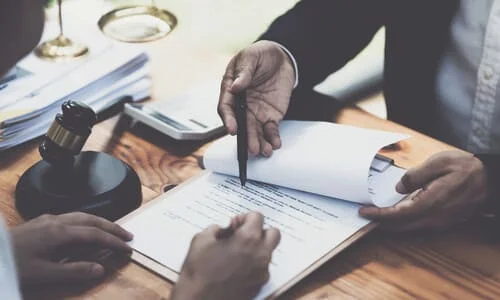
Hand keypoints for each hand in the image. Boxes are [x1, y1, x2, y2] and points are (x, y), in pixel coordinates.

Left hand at [11, 213, 132, 284]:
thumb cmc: (14, 264)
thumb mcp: (43, 274)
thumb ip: (73, 271)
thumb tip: (100, 268)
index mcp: (60, 233)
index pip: (94, 234)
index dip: (113, 241)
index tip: (127, 247)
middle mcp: (57, 221)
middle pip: (91, 219)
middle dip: (111, 226)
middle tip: (127, 234)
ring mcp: (48, 219)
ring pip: (82, 215)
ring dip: (100, 222)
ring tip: (111, 230)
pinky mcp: (40, 221)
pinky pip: (72, 216)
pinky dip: (87, 221)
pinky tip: (84, 228)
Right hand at [171, 212, 280, 299]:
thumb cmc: (198, 270)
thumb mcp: (202, 239)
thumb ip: (219, 228)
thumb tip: (227, 229)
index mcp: (248, 239)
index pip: (258, 217)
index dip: (245, 217)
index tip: (234, 224)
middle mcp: (261, 254)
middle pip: (273, 233)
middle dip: (259, 231)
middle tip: (242, 235)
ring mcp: (262, 272)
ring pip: (268, 252)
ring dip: (257, 248)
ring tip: (236, 253)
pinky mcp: (259, 286)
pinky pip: (262, 269)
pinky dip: (253, 265)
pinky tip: (236, 268)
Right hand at [218, 40, 295, 156]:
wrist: (282, 58)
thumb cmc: (261, 55)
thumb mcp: (251, 57)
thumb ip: (244, 72)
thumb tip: (235, 86)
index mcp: (231, 89)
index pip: (226, 107)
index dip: (229, 119)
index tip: (233, 129)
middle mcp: (242, 104)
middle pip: (242, 124)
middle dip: (247, 137)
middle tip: (251, 148)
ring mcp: (256, 112)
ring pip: (255, 131)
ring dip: (259, 142)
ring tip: (264, 151)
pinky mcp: (270, 116)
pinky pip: (270, 129)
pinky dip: (272, 138)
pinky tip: (275, 144)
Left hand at [360, 151, 488, 230]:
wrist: (491, 179)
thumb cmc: (466, 168)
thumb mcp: (438, 163)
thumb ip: (415, 176)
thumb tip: (398, 188)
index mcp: (430, 203)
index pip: (397, 214)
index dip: (378, 215)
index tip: (363, 212)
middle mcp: (434, 217)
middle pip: (400, 226)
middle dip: (380, 221)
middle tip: (365, 213)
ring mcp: (440, 222)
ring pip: (409, 227)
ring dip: (391, 223)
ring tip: (376, 213)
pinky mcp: (444, 221)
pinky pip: (419, 225)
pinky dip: (403, 221)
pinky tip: (396, 213)